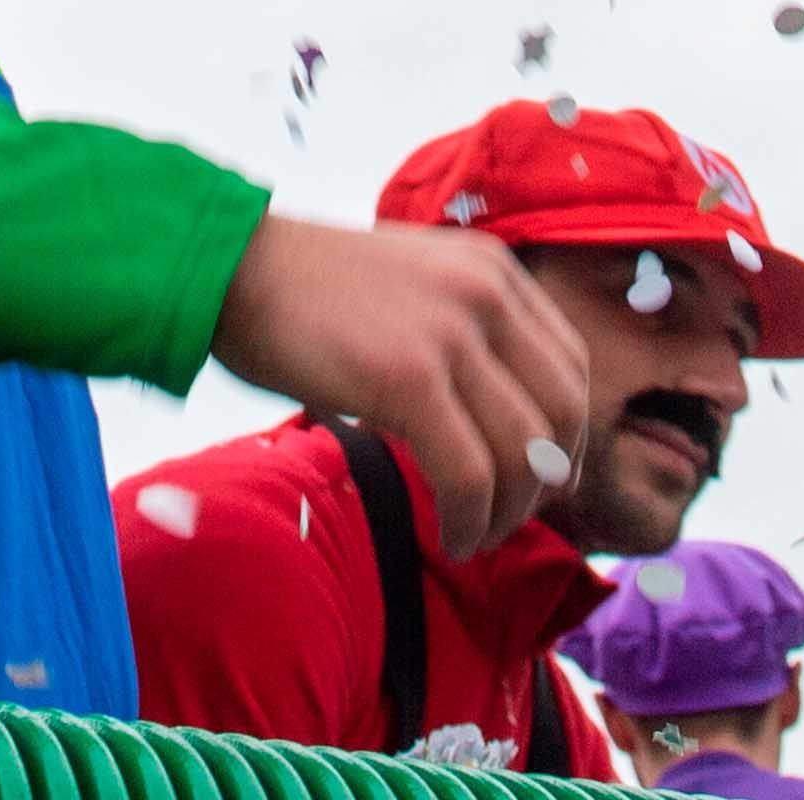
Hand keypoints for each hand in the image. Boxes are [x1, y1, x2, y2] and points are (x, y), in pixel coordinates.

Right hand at [209, 215, 591, 555]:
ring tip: (474, 535)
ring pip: (522, 451)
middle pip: (561, 412)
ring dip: (507, 512)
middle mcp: (486, 293)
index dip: (567, 435)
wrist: (233, 270)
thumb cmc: (308, 293)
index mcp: (492, 268)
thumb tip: (505, 419)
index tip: (541, 478)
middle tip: (511, 517)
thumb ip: (464, 330)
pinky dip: (469, 519)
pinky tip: (451, 535)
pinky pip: (468, 474)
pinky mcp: (408, 377)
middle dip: (544, 481)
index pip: (570, 364)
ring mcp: (450, 333)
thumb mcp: (413, 285)